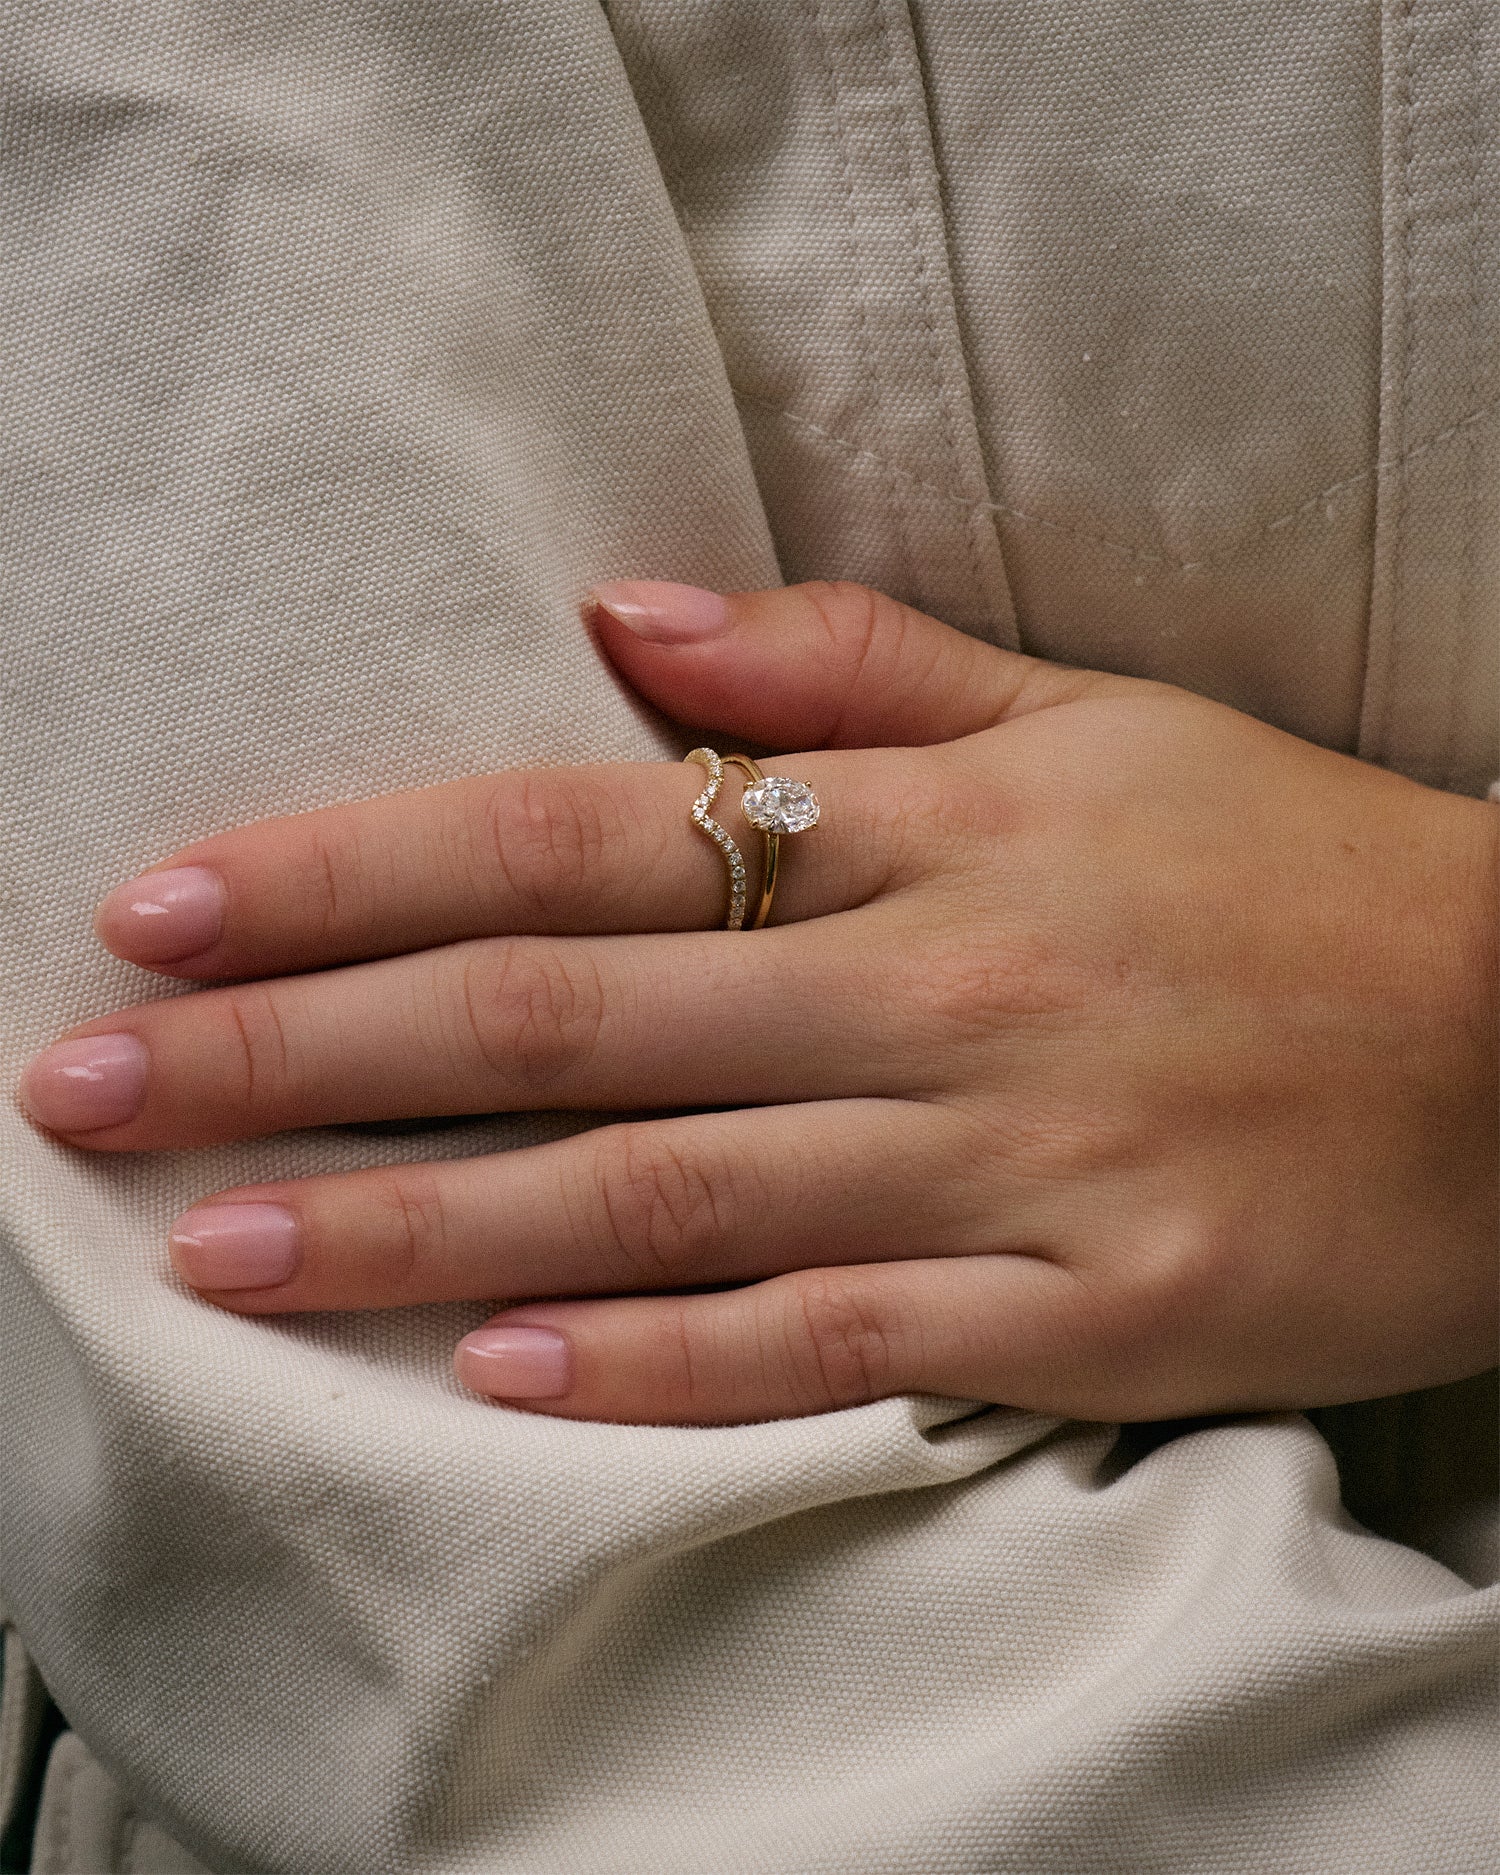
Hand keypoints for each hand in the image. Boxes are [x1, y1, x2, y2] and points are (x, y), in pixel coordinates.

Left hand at [18, 582, 1497, 1423]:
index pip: (581, 835)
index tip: (172, 904)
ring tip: (220, 1253)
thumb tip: (623, 620)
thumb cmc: (1300, 874)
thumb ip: (858, 670)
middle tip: (95, 1088)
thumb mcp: (1099, 719)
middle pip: (566, 1017)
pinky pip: (836, 1350)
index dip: (360, 870)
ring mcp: (1005, 1166)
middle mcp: (936, 991)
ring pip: (663, 1195)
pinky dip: (665, 1366)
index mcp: (929, 833)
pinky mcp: (1083, 1318)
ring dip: (423, 1224)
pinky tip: (497, 1381)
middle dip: (308, 1053)